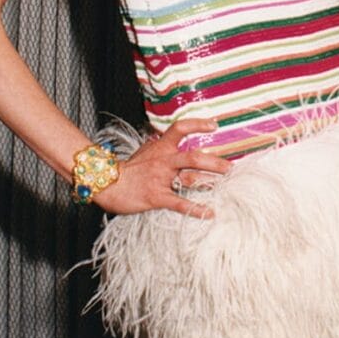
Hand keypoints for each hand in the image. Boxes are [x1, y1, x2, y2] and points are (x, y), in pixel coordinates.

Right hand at [92, 118, 231, 218]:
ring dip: (210, 182)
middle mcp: (164, 161)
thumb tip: (173, 137)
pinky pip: (180, 203)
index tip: (214, 124)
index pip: (180, 128)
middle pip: (194, 158)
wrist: (107, 183)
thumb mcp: (146, 150)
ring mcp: (161, 179)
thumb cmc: (129, 168)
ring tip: (227, 186)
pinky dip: (196, 209)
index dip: (198, 124)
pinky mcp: (157, 197)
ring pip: (190, 178)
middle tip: (231, 168)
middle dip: (215, 163)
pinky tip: (209, 213)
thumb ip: (161, 145)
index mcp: (161, 147)